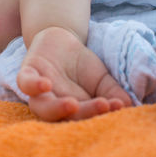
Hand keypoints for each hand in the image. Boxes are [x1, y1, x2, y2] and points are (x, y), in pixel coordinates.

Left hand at [17, 27, 131, 121]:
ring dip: (57, 109)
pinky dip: (33, 86)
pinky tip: (46, 84)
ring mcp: (40, 91)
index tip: (117, 106)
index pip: (84, 118)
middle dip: (84, 113)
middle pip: (65, 117)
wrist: (60, 38)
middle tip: (103, 105)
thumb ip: (113, 92)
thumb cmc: (80, 64)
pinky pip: (25, 83)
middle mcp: (54, 104)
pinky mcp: (28, 72)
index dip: (100, 114)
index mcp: (72, 110)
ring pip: (42, 108)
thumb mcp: (101, 79)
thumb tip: (129, 106)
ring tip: (73, 104)